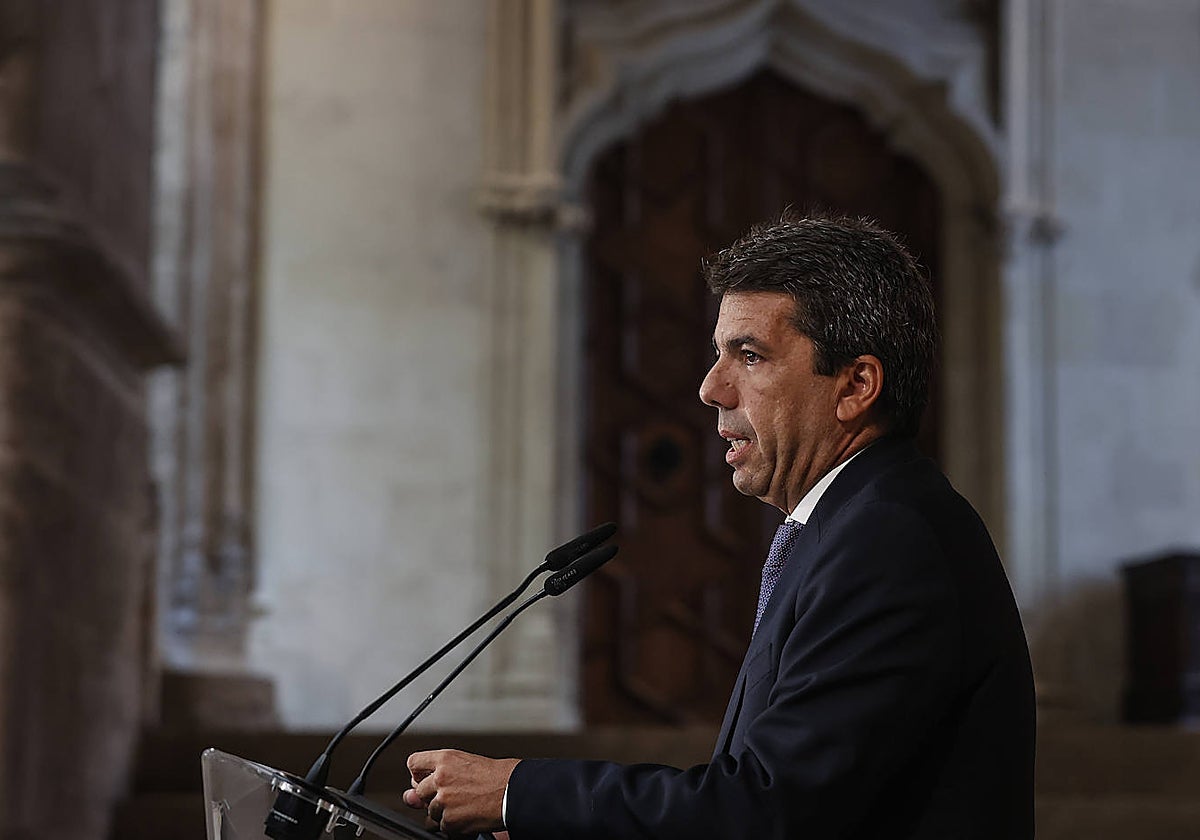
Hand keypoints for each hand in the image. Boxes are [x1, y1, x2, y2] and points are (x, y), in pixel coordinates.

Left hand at [402, 749, 518, 835]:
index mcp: (444, 759)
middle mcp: (440, 778)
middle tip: (454, 794)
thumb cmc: (495, 776)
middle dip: (432, 796)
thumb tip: (409, 795)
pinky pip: (442, 826)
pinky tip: (467, 814)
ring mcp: (444, 800)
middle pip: (419, 791)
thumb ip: (433, 775)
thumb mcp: (464, 763)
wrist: (513, 792)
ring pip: (430, 811)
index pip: (413, 763)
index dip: (418, 773)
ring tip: (465, 804)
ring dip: (443, 811)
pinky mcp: (449, 820)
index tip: (425, 778)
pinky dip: (453, 824)